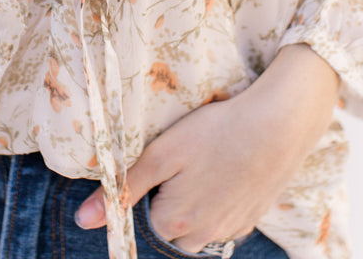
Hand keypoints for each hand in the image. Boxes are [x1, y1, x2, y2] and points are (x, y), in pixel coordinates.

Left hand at [75, 43, 339, 253]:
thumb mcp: (163, 152)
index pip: (145, 216)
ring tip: (210, 162)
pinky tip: (230, 169)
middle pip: (173, 227)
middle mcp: (203, 237)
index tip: (169, 159)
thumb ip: (123, 186)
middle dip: (174, 200)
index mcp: (175, 222)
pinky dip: (223, 199)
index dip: (153, 185)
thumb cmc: (217, 132)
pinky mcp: (253, 218)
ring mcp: (232, 230)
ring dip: (199, 203)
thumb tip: (83, 220)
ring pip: (201, 226)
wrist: (279, 125)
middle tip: (189, 159)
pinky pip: (226, 219)